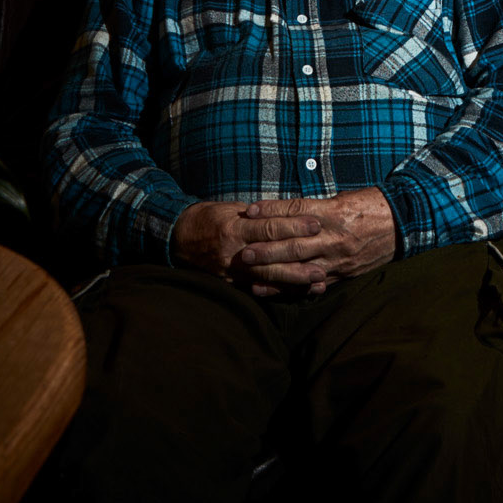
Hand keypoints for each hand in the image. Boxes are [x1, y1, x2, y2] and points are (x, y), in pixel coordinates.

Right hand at [171, 198, 319, 278]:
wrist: (178, 238)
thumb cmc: (209, 217)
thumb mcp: (231, 208)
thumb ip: (259, 214)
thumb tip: (289, 212)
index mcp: (235, 228)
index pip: (270, 227)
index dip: (294, 226)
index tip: (316, 224)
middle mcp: (234, 252)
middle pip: (272, 257)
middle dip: (300, 260)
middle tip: (324, 262)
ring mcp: (232, 272)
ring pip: (268, 278)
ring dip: (295, 282)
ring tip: (318, 282)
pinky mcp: (231, 284)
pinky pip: (258, 289)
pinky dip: (279, 291)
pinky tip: (297, 293)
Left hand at [236, 188, 396, 295]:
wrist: (404, 222)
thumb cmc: (372, 204)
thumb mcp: (344, 197)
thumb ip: (318, 207)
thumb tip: (289, 211)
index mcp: (334, 212)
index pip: (296, 210)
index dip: (272, 210)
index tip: (250, 210)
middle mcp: (334, 237)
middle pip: (294, 243)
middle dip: (266, 248)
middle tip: (243, 250)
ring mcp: (338, 258)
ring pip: (300, 267)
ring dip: (273, 271)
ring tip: (250, 271)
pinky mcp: (343, 273)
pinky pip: (312, 283)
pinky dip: (291, 288)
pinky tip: (272, 289)